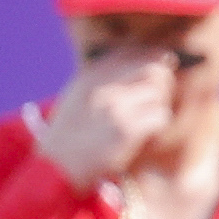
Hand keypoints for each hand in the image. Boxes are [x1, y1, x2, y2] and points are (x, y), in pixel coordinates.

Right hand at [39, 43, 179, 180]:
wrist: (56, 167)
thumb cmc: (70, 134)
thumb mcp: (77, 95)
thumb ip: (103, 78)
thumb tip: (139, 64)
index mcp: (92, 74)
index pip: (134, 51)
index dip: (151, 60)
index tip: (154, 74)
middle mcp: (104, 85)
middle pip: (153, 68)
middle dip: (162, 83)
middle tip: (154, 100)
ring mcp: (116, 106)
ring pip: (160, 93)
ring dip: (159, 106)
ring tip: (145, 120)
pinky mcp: (127, 129)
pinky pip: (161, 117)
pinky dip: (158, 126)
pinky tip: (146, 134)